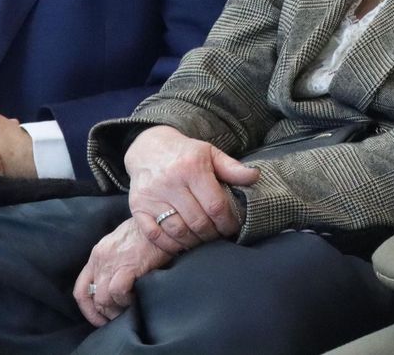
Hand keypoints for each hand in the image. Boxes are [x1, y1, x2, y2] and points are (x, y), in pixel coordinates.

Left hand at [72, 216, 173, 326]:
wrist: (161, 220)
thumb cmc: (148, 232)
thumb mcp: (123, 244)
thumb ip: (115, 262)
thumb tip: (116, 286)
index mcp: (98, 254)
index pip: (81, 289)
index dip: (88, 309)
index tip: (100, 318)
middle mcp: (100, 259)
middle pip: (92, 297)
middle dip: (105, 312)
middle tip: (119, 316)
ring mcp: (112, 263)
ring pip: (103, 299)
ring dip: (116, 309)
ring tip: (129, 308)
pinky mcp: (127, 266)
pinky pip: (118, 292)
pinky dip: (126, 300)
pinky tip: (136, 298)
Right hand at [122, 125, 258, 254]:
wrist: (148, 149)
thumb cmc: (185, 154)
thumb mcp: (210, 153)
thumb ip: (232, 168)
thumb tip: (255, 177)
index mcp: (192, 167)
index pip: (215, 205)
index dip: (227, 222)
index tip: (232, 227)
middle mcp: (170, 182)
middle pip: (198, 222)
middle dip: (212, 234)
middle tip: (218, 235)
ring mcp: (152, 196)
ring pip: (178, 231)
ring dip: (194, 242)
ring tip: (203, 240)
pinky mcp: (138, 208)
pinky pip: (155, 235)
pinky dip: (171, 245)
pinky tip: (182, 244)